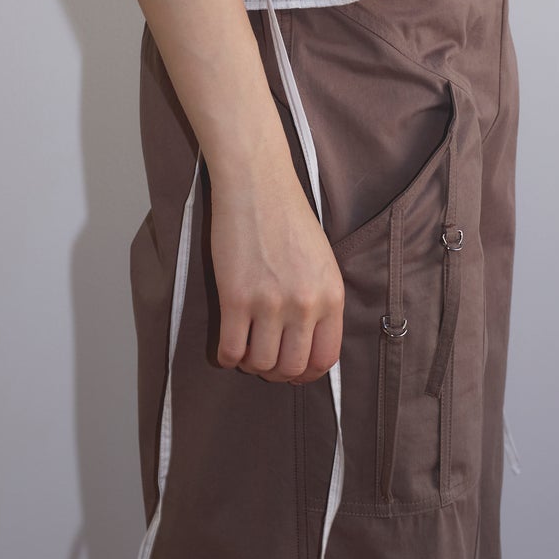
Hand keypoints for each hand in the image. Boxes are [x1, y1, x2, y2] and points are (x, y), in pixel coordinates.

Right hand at [207, 144, 345, 384]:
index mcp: (331, 295)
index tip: (293, 368)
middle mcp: (304, 304)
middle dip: (277, 373)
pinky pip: (230, 350)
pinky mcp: (235, 298)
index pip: (326, 359)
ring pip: (260, 364)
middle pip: (291, 368)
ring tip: (246, 350)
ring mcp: (269, 303)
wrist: (257, 185)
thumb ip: (321, 302)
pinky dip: (226, 357)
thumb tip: (308, 343)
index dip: (307, 372)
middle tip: (265, 361)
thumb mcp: (322, 261)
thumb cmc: (288, 218)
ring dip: (251, 364)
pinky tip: (226, 348)